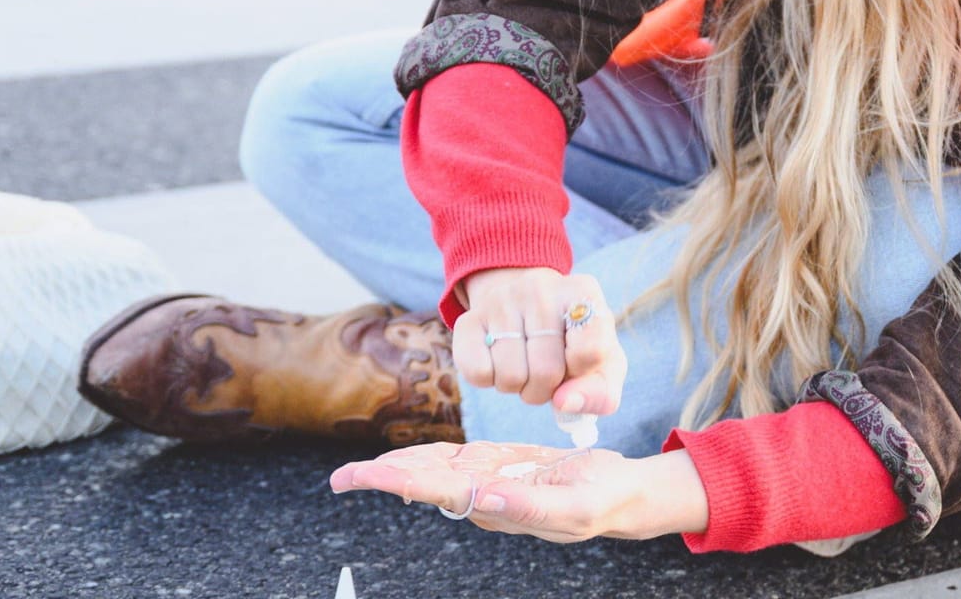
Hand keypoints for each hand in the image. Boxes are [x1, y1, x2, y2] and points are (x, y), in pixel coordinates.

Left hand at [329, 441, 707, 541]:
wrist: (619, 495)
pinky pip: (454, 461)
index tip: (370, 479)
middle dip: (383, 480)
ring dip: (396, 469)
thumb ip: (528, 503)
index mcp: (498, 505)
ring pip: (433, 472)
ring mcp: (489, 482)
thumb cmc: (601, 501)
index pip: (440, 493)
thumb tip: (481, 497)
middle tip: (341, 479)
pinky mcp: (498, 468)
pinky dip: (426, 455)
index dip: (403, 483)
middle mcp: (485, 497)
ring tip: (355, 473)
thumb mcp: (573, 505)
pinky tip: (405, 457)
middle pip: (425, 484)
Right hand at [453, 269, 624, 415]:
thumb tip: (565, 403)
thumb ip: (600, 392)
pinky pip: (478, 373)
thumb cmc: (572, 344)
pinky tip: (499, 361)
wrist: (526, 310)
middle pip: (547, 371)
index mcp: (583, 292)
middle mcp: (541, 287)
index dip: (582, 372)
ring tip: (525, 365)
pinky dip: (490, 381)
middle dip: (547, 390)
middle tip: (547, 374)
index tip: (576, 364)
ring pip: (511, 377)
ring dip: (519, 387)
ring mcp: (501, 299)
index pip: (590, 349)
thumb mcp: (602, 365)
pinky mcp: (469, 319)